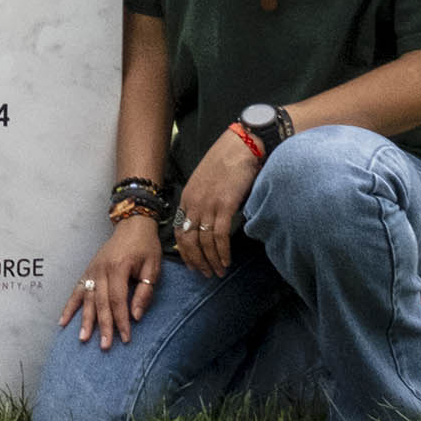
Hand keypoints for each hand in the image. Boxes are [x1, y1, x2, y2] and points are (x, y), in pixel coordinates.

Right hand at [58, 217, 165, 346]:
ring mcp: (92, 270)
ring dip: (85, 320)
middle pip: (101, 303)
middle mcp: (101, 270)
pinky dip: (69, 306)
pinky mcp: (88, 271)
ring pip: (87, 299)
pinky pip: (77, 290)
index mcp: (119, 268)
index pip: (118, 300)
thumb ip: (145, 292)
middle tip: (105, 346)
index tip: (126, 338)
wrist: (132, 225)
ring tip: (82, 338)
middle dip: (103, 326)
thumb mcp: (153, 267)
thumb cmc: (146, 247)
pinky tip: (63, 321)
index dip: (122, 320)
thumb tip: (136, 316)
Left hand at [171, 127, 261, 278]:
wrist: (241, 146)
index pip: (180, 231)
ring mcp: (208, 204)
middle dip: (196, 261)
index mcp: (187, 197)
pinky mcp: (225, 205)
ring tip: (218, 272)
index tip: (193, 264)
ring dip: (211, 260)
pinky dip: (222, 252)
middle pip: (188, 240)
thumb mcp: (206, 182)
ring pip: (204, 242)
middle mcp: (194, 203)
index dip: (185, 251)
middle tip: (205, 274)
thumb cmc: (227, 162)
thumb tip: (207, 222)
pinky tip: (226, 261)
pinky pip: (220, 236)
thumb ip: (203, 201)